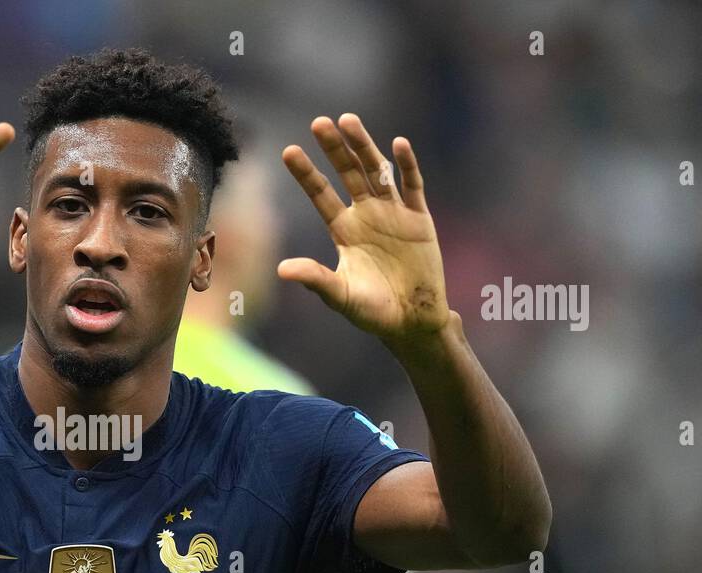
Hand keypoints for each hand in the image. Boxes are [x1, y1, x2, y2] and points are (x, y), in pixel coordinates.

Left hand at [278, 114, 449, 340]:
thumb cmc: (372, 311)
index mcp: (343, 230)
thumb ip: (315, 278)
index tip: (288, 150)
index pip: (321, 194)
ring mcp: (394, 214)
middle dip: (334, 149)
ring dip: (365, 147)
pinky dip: (407, 166)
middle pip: (348, 174)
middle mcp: (366, 215)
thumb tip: (281, 269)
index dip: (306, 173)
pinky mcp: (420, 220)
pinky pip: (413, 187)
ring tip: (349, 121)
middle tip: (318, 122)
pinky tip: (397, 144)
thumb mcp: (339, 295)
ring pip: (378, 172)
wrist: (412, 322)